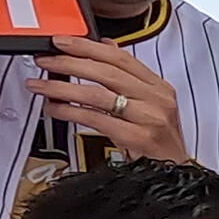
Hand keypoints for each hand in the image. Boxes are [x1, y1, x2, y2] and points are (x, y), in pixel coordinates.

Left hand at [28, 37, 189, 162]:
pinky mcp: (140, 138)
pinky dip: (71, 112)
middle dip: (70, 64)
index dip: (88, 46)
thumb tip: (104, 46)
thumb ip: (128, 77)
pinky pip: (97, 119)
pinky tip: (55, 109)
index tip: (61, 42)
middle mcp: (158, 99)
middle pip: (107, 72)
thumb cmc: (160, 143)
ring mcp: (151, 118)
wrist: (177, 176)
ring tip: (41, 86)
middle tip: (45, 62)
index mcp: (159, 87)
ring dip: (63, 88)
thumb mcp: (149, 105)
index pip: (121, 57)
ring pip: (99, 95)